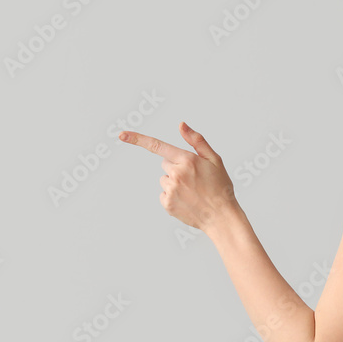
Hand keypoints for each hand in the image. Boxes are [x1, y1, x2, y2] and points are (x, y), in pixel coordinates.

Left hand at [119, 122, 237, 231]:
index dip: (138, 139)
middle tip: (194, 179)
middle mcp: (176, 173)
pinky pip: (163, 194)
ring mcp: (170, 189)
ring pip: (164, 179)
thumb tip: (181, 124)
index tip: (121, 135)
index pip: (158, 146)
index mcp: (188, 160)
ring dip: (174, 183)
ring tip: (192, 192)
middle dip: (176, 168)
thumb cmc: (220, 187)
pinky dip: (172, 196)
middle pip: (165, 164)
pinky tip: (187, 201)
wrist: (221, 217)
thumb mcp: (214, 160)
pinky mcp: (167, 203)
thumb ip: (196, 140)